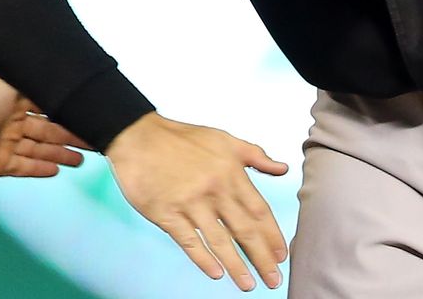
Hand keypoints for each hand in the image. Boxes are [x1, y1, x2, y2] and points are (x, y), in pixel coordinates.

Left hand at [0, 74, 89, 182]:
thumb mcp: (8, 82)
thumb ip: (33, 79)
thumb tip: (59, 68)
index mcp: (18, 100)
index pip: (51, 106)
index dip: (71, 112)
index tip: (93, 115)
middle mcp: (15, 121)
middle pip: (50, 130)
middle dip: (73, 135)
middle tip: (98, 142)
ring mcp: (8, 144)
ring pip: (41, 149)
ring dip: (61, 153)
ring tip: (82, 159)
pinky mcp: (0, 164)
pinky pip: (25, 166)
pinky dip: (40, 168)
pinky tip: (57, 170)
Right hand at [104, 113, 289, 291]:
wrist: (140, 137)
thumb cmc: (182, 138)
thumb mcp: (225, 140)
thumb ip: (255, 155)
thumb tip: (282, 168)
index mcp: (231, 173)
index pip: (259, 210)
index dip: (272, 235)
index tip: (281, 254)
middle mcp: (215, 190)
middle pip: (245, 230)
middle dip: (261, 258)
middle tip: (273, 279)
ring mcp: (191, 203)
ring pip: (220, 241)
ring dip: (236, 266)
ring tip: (248, 284)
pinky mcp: (167, 213)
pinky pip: (189, 241)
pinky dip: (203, 259)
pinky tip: (215, 273)